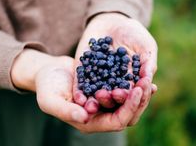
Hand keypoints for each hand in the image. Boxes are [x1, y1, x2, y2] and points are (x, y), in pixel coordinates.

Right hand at [11, 49, 145, 132]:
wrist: (49, 72)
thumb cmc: (47, 86)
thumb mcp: (51, 99)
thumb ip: (65, 110)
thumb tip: (85, 117)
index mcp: (89, 122)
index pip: (116, 122)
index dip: (129, 108)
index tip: (136, 90)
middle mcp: (100, 115)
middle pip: (128, 113)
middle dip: (139, 99)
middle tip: (147, 81)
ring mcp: (104, 103)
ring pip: (129, 102)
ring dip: (140, 91)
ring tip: (148, 76)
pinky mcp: (106, 90)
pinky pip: (124, 89)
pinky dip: (134, 82)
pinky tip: (142, 72)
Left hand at [73, 13, 157, 124]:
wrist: (112, 21)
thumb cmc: (134, 34)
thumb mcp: (145, 46)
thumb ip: (148, 62)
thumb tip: (149, 80)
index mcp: (130, 81)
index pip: (130, 93)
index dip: (128, 95)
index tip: (126, 94)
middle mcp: (113, 84)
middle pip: (111, 97)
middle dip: (109, 99)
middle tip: (108, 96)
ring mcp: (97, 79)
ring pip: (95, 94)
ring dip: (93, 101)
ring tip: (90, 106)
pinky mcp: (83, 72)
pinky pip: (80, 84)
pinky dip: (79, 92)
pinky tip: (78, 98)